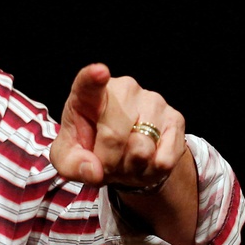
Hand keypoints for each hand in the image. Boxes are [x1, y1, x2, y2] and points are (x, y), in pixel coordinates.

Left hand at [48, 64, 186, 193]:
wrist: (124, 156)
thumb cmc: (91, 149)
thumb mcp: (70, 159)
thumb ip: (72, 164)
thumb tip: (94, 171)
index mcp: (89, 94)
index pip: (89, 82)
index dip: (93, 77)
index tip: (99, 72)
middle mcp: (124, 89)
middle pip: (114, 136)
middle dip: (108, 162)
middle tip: (106, 164)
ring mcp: (152, 101)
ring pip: (141, 150)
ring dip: (131, 168)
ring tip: (126, 161)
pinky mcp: (175, 119)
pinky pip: (164, 159)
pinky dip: (151, 171)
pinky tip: (145, 163)